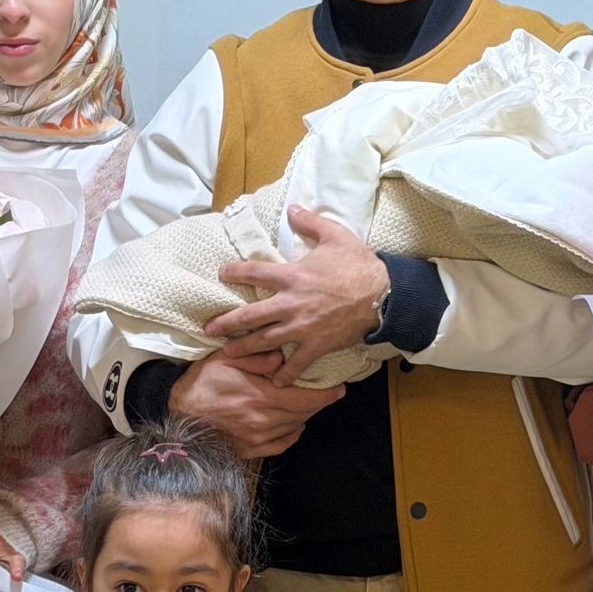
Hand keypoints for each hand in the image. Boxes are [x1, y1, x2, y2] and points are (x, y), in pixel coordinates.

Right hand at [170, 350, 343, 459]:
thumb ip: (254, 356)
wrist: (176, 413)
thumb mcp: (224, 358)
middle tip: (329, 393)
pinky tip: (294, 424)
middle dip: (319, 403)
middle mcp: (262, 420)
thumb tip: (280, 357)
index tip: (339, 388)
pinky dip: (292, 434)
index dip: (326, 395)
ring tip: (309, 403)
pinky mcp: (249, 450)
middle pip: (303, 413)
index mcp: (260, 396)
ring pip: (294, 427)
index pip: (304, 398)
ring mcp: (256, 438)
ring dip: (305, 415)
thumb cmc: (200, 382)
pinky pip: (280, 444)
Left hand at [202, 208, 389, 386]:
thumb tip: (292, 208)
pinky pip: (296, 363)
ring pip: (265, 341)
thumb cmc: (359, 265)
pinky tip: (275, 383)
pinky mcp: (316, 345)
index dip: (234, 272)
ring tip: (228, 355)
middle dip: (227, 323)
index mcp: (293, 276)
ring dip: (245, 349)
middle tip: (210, 329)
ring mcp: (302, 327)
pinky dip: (285, 375)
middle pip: (250, 316)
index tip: (222, 273)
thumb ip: (310, 222)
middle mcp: (291, 304)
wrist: (382, 296)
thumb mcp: (336, 236)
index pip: (254, 272)